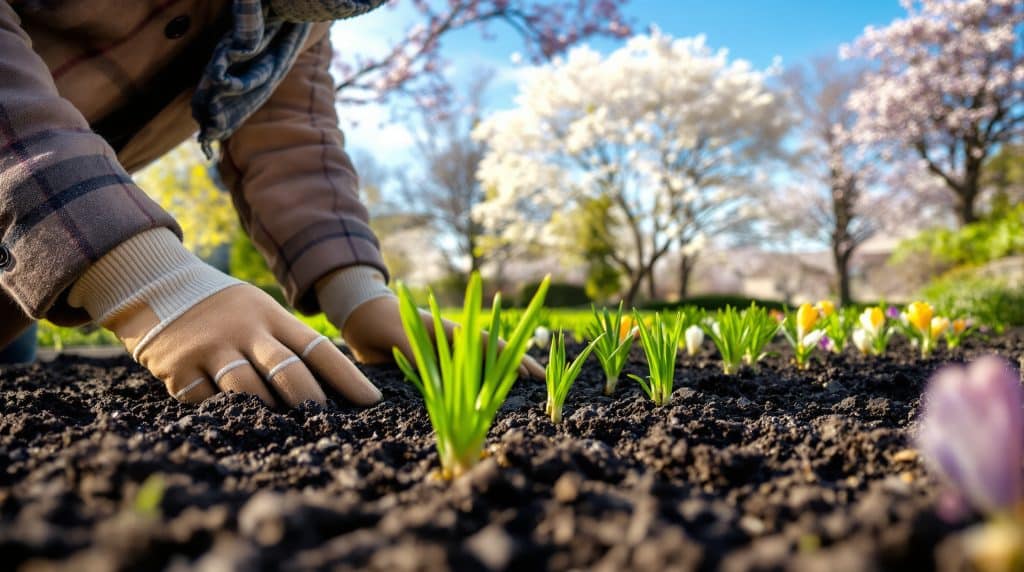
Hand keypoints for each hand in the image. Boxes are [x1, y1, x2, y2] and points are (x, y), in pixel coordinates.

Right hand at [106, 284, 381, 407]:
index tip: (371, 401)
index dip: (346, 377)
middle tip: (325, 422)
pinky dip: (222, 413)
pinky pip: (207, 400)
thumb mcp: (260, 311)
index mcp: (272, 317)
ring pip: (248, 390)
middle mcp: (245, 331)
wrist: (157, 287)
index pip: (317, 348)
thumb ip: (287, 344)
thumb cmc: (226, 311)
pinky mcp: (180, 368)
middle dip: (310, 400)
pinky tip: (231, 420)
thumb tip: (328, 388)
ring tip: (281, 429)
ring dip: (267, 412)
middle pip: (286, 370)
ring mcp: (212, 349)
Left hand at [340, 295, 545, 379]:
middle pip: (491, 358)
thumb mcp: (397, 334)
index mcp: (449, 332)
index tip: (532, 372)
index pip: (489, 345)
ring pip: (477, 371)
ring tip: (521, 398)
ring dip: (497, 382)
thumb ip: (415, 354)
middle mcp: (450, 346)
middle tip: (543, 384)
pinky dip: (471, 390)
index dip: (511, 358)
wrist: (358, 316)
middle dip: (517, 368)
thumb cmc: (379, 319)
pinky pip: (454, 382)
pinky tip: (483, 404)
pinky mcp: (427, 368)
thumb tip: (436, 379)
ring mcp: (441, 357)